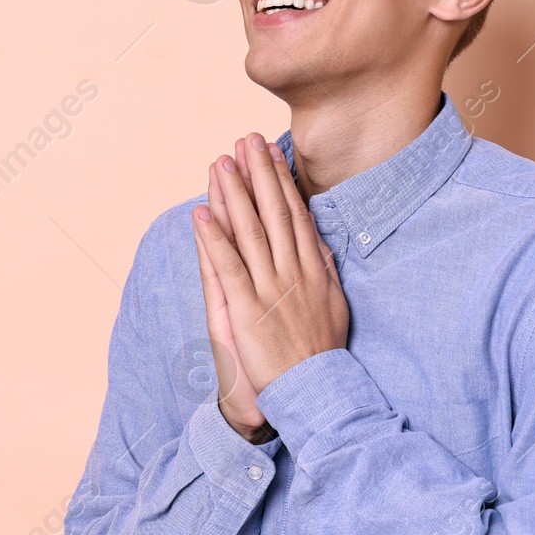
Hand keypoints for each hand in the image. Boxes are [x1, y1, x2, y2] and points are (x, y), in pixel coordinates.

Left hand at [193, 133, 349, 439]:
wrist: (316, 394)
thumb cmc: (320, 353)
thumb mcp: (333, 304)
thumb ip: (323, 269)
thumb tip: (318, 239)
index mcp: (314, 270)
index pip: (295, 215)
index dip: (281, 181)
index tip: (271, 151)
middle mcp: (293, 273)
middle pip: (274, 213)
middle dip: (259, 173)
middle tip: (245, 139)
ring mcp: (270, 290)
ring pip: (250, 232)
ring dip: (233, 194)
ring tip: (220, 162)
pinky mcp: (247, 310)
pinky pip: (228, 267)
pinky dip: (213, 239)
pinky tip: (201, 213)